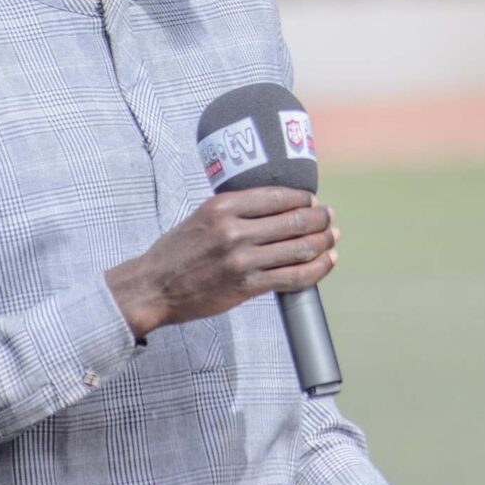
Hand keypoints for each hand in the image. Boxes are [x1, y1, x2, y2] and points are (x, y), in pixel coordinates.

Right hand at [105, 187, 337, 339]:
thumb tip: (278, 205)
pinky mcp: (246, 286)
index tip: (313, 200)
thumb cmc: (178, 251)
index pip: (278, 196)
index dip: (303, 198)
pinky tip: (327, 262)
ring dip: (323, 242)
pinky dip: (317, 269)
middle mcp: (234, 230)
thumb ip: (236, 210)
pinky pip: (293, 277)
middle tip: (329, 218)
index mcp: (223, 206)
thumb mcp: (203, 216)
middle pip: (294, 220)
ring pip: (299, 248)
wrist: (152, 287)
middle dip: (320, 218)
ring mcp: (242, 260)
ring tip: (332, 238)